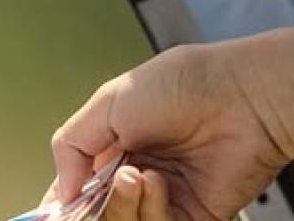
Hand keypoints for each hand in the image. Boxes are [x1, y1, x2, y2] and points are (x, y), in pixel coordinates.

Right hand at [49, 27, 293, 220]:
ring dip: (121, 205)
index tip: (50, 213)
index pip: (78, 187)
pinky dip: (150, 211)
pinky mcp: (194, 218)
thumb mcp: (108, 102)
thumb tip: (61, 192)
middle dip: (91, 206)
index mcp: (114, 147)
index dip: (63, 202)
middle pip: (98, 211)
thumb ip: (72, 145)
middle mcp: (137, 176)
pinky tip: (156, 183)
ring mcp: (165, 199)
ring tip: (136, 175)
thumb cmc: (183, 85)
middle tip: (93, 191)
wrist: (243, 96)